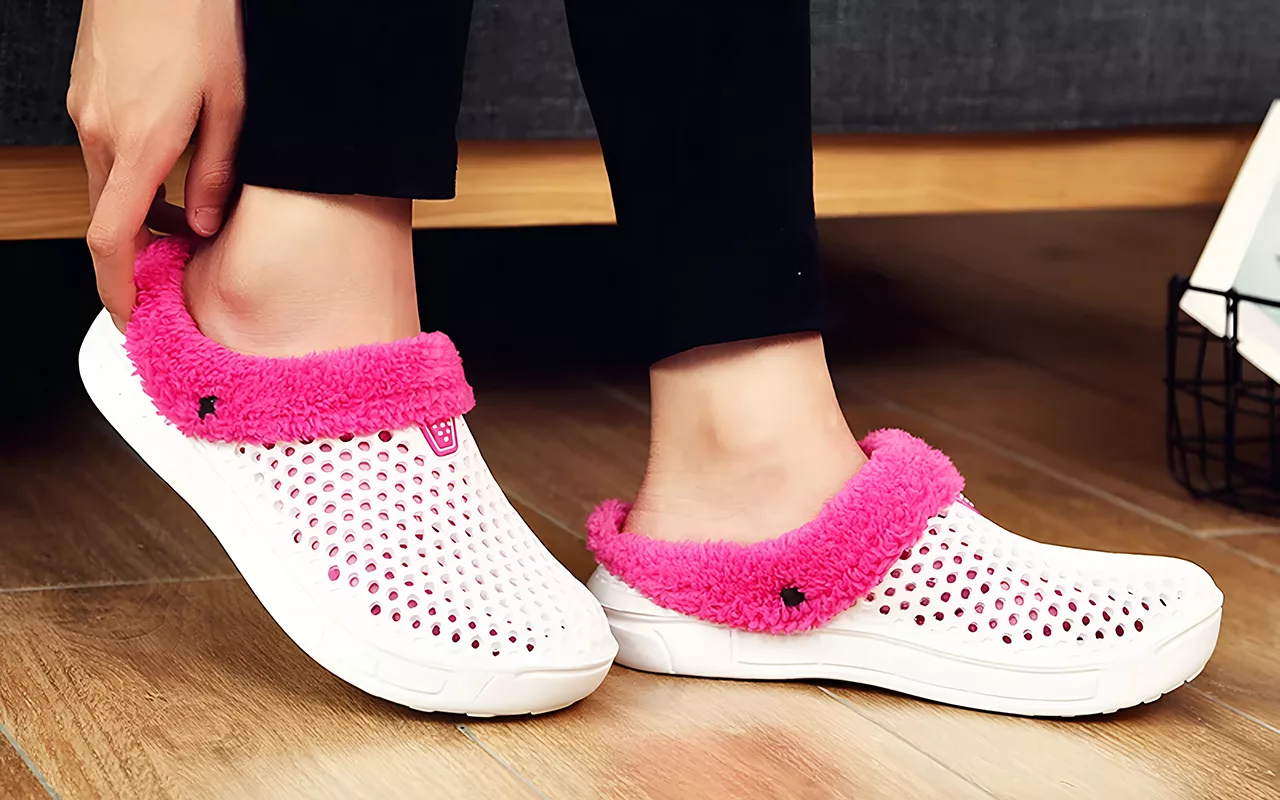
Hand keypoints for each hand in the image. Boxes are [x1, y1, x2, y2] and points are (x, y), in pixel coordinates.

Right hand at [67, 0, 243, 321]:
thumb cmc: (198, 21)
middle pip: (111, 216)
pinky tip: (171, 159)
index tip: (129, 315)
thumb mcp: (231, 105)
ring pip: (109, 183)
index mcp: (138, 144)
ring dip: (143, 207)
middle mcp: (99, 131)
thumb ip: (215, 173)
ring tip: (192, 209)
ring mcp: (86, 110)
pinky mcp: (86, 93)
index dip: (116, 286)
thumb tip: (204, 227)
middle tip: (186, 260)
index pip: (111, 237)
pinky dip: (134, 173)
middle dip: (144, 248)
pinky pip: (106, 150)